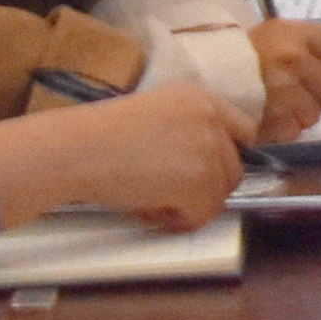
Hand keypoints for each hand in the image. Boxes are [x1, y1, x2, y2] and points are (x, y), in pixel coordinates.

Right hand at [0, 81, 248, 232]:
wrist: (77, 150)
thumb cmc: (100, 136)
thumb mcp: (154, 114)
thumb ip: (185, 130)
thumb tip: (197, 166)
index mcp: (202, 98)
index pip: (243, 131)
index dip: (226, 157)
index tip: (205, 174)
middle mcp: (213, 119)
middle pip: (234, 167)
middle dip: (207, 188)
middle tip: (173, 197)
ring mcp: (210, 150)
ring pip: (220, 194)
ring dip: (190, 206)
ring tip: (154, 204)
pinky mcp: (199, 182)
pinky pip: (202, 214)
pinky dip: (180, 221)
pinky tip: (152, 213)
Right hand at [241, 18, 320, 141]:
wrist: (206, 78)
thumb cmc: (246, 52)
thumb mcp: (281, 29)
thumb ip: (318, 38)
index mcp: (297, 40)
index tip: (318, 63)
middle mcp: (294, 68)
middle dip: (319, 92)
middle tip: (297, 89)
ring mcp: (284, 100)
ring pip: (314, 115)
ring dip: (302, 112)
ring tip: (280, 103)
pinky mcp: (273, 128)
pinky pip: (294, 132)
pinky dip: (285, 128)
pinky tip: (270, 117)